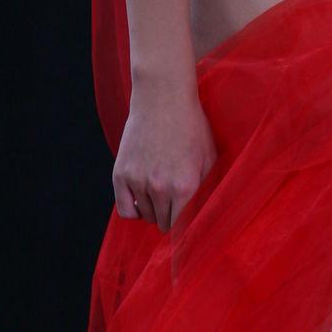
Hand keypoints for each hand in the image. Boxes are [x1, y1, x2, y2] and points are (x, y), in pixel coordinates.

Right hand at [112, 86, 219, 229]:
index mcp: (186, 186)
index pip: (184, 228)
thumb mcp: (210, 158)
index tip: (188, 233)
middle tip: (176, 202)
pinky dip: (134, 209)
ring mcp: (138, 181)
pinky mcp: (121, 173)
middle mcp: (160, 188)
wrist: (163, 98)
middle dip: (171, 218)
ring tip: (162, 190)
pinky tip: (143, 199)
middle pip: (164, 224)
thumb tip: (204, 217)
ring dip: (154, 210)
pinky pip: (125, 210)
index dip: (187, 231)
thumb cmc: (191, 126)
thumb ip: (207, 189)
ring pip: (146, 216)